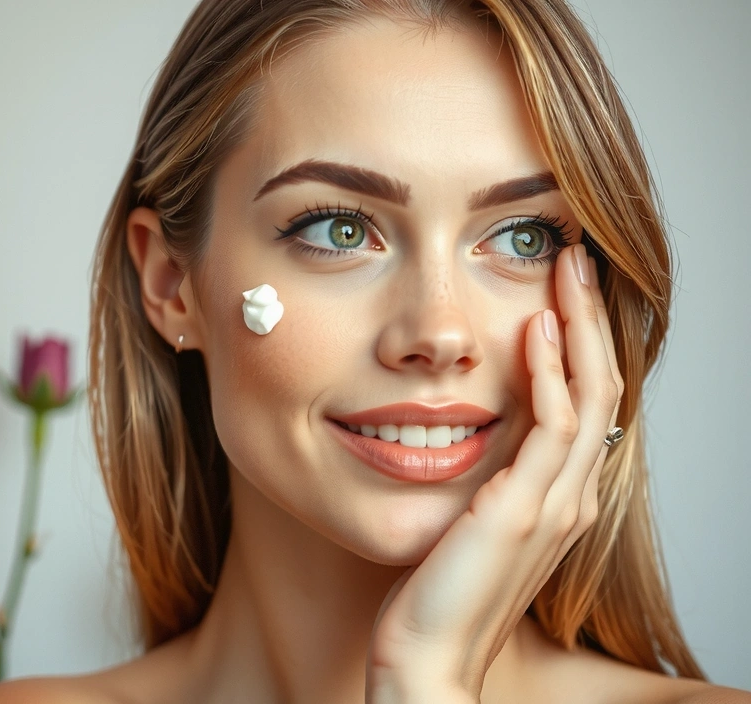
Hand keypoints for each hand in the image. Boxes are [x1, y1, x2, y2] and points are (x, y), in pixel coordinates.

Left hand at [365, 244, 624, 702]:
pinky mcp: (524, 510)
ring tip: (565, 271)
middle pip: (601, 387)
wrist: (424, 657)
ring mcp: (555, 505)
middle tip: (573, 261)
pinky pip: (552, 426)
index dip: (579, 343)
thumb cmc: (435, 593)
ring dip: (580, 327)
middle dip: (590, 319)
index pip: (584, 403)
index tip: (558, 291)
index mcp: (558, 498)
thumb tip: (466, 427)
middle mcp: (570, 498)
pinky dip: (550, 372)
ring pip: (590, 395)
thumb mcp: (466, 521)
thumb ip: (483, 477)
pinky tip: (535, 328)